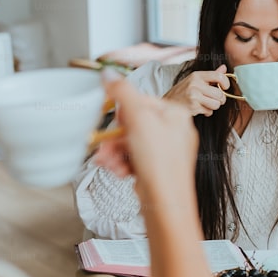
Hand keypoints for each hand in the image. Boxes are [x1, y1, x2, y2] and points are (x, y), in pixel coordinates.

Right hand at [93, 75, 197, 202]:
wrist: (166, 203)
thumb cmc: (160, 162)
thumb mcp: (138, 118)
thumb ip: (122, 93)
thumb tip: (108, 73)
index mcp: (175, 114)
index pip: (141, 101)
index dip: (122, 113)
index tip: (112, 121)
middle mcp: (174, 131)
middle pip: (133, 124)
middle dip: (114, 138)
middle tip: (103, 147)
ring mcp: (167, 152)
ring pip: (131, 144)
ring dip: (114, 153)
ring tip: (107, 163)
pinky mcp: (158, 170)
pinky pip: (134, 159)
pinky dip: (122, 164)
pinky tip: (118, 172)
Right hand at [162, 64, 228, 115]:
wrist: (169, 103)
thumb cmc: (184, 91)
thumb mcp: (196, 80)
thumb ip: (211, 75)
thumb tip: (224, 67)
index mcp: (197, 75)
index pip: (218, 76)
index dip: (226, 83)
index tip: (225, 87)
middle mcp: (195, 84)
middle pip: (219, 94)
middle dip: (220, 99)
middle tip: (214, 99)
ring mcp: (193, 95)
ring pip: (216, 104)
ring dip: (213, 106)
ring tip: (206, 104)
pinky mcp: (193, 106)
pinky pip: (209, 111)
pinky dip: (206, 112)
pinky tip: (199, 108)